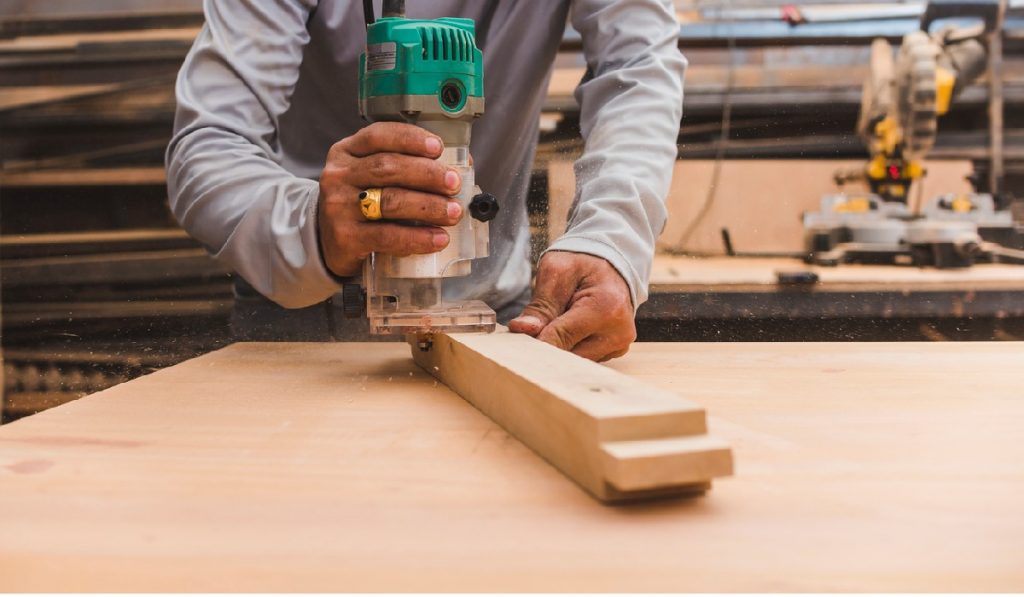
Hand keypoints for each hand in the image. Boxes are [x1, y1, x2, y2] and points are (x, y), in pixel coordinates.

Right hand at [318, 122, 463, 276]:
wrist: (329, 241)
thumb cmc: (361, 203)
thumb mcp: (371, 176)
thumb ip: (404, 166)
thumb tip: (460, 165)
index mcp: (346, 151)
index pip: (378, 135)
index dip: (411, 139)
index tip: (438, 148)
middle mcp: (338, 175)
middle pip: (387, 167)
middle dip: (427, 174)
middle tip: (454, 184)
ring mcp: (338, 206)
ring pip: (390, 201)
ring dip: (428, 206)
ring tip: (453, 212)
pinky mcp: (345, 237)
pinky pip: (387, 236)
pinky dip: (417, 237)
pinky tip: (437, 238)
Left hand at [509, 251, 635, 361]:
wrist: (609, 265)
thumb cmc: (582, 264)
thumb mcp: (556, 272)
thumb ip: (540, 304)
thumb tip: (522, 329)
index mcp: (606, 308)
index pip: (560, 338)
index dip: (535, 340)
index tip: (518, 339)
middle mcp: (617, 332)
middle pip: (566, 354)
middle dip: (547, 342)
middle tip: (536, 324)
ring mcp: (618, 345)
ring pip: (572, 360)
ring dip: (559, 345)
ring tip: (558, 320)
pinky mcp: (615, 351)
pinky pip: (582, 357)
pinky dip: (571, 346)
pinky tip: (570, 329)